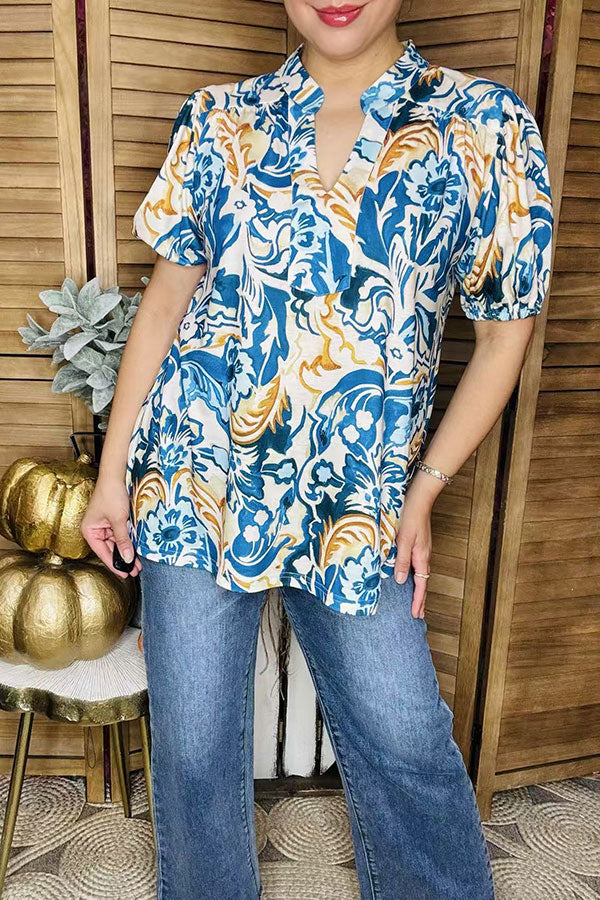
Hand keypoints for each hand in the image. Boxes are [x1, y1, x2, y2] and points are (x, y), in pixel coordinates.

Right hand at [80, 476, 141, 578]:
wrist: (117, 475)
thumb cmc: (111, 494)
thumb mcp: (118, 520)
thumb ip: (122, 540)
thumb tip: (127, 559)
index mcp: (89, 531)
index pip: (102, 552)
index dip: (114, 564)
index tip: (125, 574)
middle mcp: (95, 530)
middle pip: (109, 549)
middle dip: (122, 560)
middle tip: (135, 571)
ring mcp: (104, 526)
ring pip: (116, 543)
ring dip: (127, 552)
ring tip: (138, 564)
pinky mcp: (114, 521)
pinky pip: (120, 535)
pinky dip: (128, 542)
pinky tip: (137, 551)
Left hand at [394, 486, 432, 618]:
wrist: (419, 499)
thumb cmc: (410, 517)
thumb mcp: (403, 540)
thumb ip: (401, 560)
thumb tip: (400, 580)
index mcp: (421, 557)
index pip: (421, 585)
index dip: (418, 600)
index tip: (416, 615)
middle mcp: (424, 555)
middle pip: (423, 582)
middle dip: (421, 599)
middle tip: (418, 614)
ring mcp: (422, 550)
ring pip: (421, 574)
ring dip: (418, 589)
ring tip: (415, 601)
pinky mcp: (418, 544)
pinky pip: (418, 565)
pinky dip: (416, 576)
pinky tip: (409, 576)